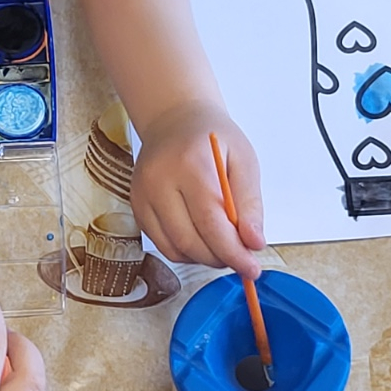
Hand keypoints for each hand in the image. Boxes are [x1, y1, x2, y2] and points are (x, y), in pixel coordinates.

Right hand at [131, 102, 264, 276]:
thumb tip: (253, 243)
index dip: (233, 252)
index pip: (211, 222)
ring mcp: (142, 196)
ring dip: (203, 257)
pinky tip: (201, 238)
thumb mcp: (243, 160)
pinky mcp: (137, 208)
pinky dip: (186, 251)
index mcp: (190, 164)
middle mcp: (159, 181)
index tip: (252, 269)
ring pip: (174, 249)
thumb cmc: (212, 138)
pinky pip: (162, 245)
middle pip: (190, 241)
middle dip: (220, 258)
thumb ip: (250, 204)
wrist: (175, 121)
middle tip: (241, 258)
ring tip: (222, 244)